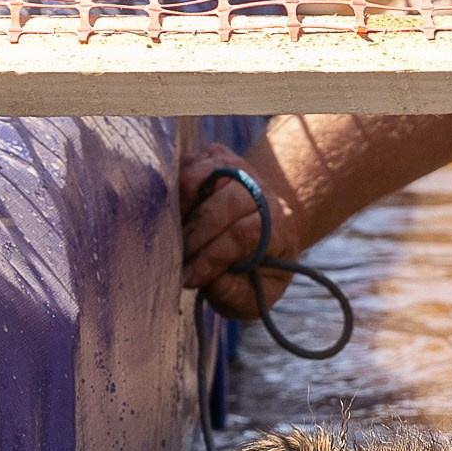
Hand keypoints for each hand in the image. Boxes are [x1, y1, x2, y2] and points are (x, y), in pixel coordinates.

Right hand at [178, 144, 294, 319]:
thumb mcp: (255, 294)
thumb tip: (213, 282)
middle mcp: (262, 191)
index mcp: (280, 226)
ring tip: (172, 235)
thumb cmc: (255, 267)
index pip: (244, 234)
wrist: (262, 224)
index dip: (212, 257)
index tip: (188, 278)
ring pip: (202, 178)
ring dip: (180, 209)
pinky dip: (173, 189)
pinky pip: (187, 164)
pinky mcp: (215, 156)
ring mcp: (239, 168)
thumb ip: (237, 294)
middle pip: (224, 204)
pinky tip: (171, 213)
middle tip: (176, 259)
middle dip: (194, 236)